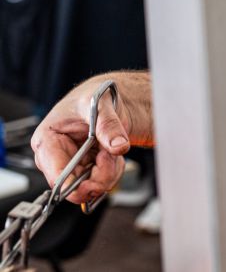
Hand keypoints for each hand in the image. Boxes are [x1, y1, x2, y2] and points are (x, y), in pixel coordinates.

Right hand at [31, 78, 130, 204]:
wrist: (107, 98)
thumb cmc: (93, 96)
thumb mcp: (100, 104)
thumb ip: (109, 126)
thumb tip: (118, 146)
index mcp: (47, 140)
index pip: (55, 175)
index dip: (72, 185)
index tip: (92, 183)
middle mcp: (55, 157)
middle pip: (74, 187)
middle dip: (98, 175)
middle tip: (110, 155)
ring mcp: (71, 165)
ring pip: (89, 187)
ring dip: (108, 172)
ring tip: (112, 149)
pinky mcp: (86, 169)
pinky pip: (100, 182)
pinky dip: (112, 171)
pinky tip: (113, 154)